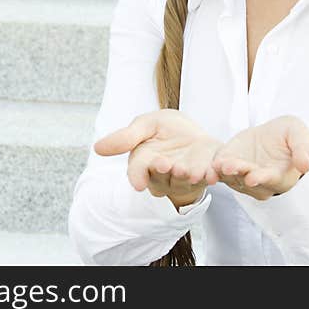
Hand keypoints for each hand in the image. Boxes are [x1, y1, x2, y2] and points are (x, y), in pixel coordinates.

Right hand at [94, 109, 221, 208]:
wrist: (194, 132)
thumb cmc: (165, 130)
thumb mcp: (146, 125)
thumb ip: (126, 137)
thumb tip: (96, 148)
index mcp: (145, 164)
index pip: (138, 172)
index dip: (138, 176)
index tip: (138, 183)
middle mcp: (164, 176)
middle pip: (160, 180)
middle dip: (162, 173)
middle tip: (165, 165)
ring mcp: (185, 178)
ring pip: (183, 182)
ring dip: (184, 177)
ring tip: (187, 170)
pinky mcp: (205, 175)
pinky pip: (207, 178)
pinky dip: (210, 176)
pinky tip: (212, 174)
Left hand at [212, 115, 308, 200]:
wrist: (271, 135)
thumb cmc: (289, 137)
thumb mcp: (299, 134)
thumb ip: (303, 148)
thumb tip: (306, 165)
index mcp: (280, 176)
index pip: (270, 179)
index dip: (262, 178)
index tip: (253, 177)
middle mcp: (260, 182)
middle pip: (247, 180)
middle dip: (239, 173)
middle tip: (230, 167)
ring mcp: (242, 177)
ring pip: (231, 177)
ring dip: (224, 172)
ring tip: (219, 164)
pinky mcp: (228, 167)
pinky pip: (219, 171)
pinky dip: (214, 170)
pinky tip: (210, 165)